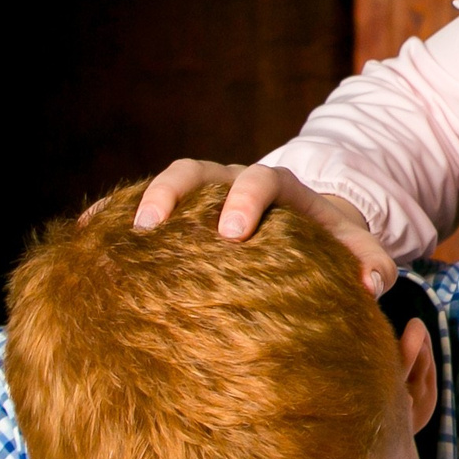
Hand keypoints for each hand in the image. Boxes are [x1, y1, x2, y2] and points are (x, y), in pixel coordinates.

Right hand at [123, 160, 396, 292]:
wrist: (304, 232)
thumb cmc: (329, 245)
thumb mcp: (355, 250)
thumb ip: (372, 264)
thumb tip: (373, 287)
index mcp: (278, 186)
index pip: (260, 181)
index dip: (245, 201)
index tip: (233, 233)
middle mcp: (232, 181)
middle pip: (199, 171)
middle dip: (175, 196)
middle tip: (154, 228)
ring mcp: (201, 194)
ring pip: (165, 183)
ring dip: (137, 202)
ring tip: (115, 236)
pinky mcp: (178, 211)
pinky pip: (139, 204)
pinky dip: (112, 216)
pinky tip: (84, 238)